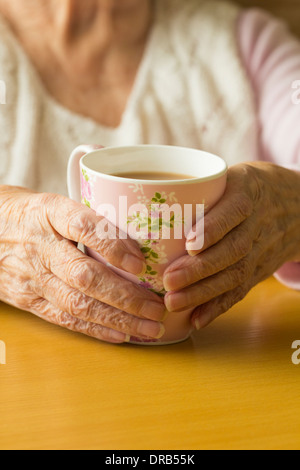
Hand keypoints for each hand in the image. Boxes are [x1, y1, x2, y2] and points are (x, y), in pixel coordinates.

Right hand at [0, 187, 166, 342]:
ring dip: (118, 319)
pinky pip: (64, 319)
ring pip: (78, 304)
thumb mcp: (57, 204)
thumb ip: (92, 221)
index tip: (141, 263)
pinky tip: (122, 334)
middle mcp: (41, 247)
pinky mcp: (28, 300)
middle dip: (125, 297)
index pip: (83, 226)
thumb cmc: (33, 216)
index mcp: (50, 213)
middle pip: (85, 275)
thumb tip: (141, 242)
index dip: (112, 246)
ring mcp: (33, 277)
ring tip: (150, 327)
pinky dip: (96, 329)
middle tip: (157, 307)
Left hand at [163, 163, 299, 328]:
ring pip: (235, 274)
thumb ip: (199, 185)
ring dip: (203, 293)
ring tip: (173, 302)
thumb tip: (145, 195)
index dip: (214, 228)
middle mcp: (258, 223)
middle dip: (200, 269)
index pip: (235, 210)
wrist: (296, 205)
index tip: (189, 244)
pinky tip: (196, 319)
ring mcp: (261, 249)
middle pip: (232, 249)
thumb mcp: (234, 174)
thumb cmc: (250, 187)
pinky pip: (241, 290)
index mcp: (249, 191)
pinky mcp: (259, 269)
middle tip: (169, 281)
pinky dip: (218, 307)